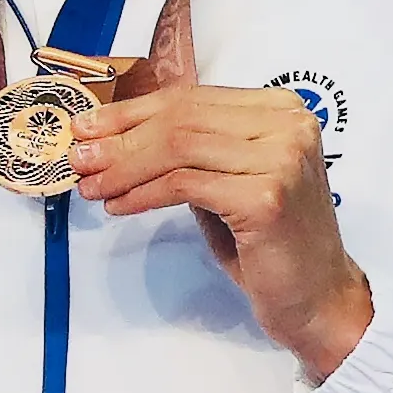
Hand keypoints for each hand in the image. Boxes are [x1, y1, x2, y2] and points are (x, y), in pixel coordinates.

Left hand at [69, 85, 373, 380]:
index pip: (189, 98)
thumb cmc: (266, 239)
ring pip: (178, 148)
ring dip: (123, 168)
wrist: (315, 294)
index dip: (130, 112)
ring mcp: (281, 158)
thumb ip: (187, 150)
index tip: (85, 127)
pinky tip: (119, 206)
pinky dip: (143, 194)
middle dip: (119, 138)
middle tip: (77, 157)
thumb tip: (111, 137)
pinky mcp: (266, 196)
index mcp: (279, 109)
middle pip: (180, 119)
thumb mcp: (225, 179)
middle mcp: (288, 124)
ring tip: (91, 186)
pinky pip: (185, 184)